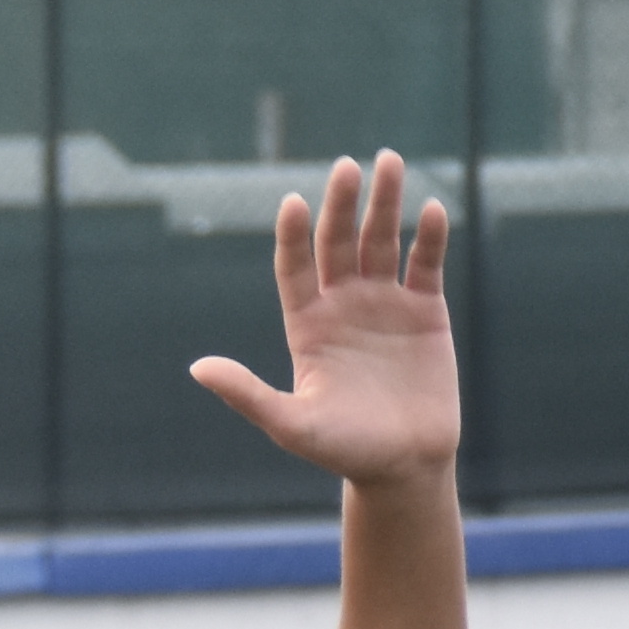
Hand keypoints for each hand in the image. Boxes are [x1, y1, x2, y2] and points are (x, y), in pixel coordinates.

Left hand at [189, 151, 459, 488]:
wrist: (404, 467)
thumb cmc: (342, 450)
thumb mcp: (290, 425)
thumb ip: (247, 394)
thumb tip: (197, 368)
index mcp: (306, 324)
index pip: (295, 267)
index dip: (294, 236)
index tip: (294, 203)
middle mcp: (341, 304)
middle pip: (337, 242)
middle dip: (342, 204)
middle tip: (347, 167)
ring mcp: (384, 303)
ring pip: (381, 241)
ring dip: (385, 202)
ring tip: (387, 161)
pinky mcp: (425, 311)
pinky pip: (424, 264)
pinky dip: (429, 237)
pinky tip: (431, 209)